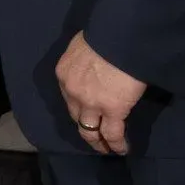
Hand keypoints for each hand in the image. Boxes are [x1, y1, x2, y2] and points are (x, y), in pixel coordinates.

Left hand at [56, 30, 147, 154]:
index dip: (77, 107)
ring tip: (106, 148)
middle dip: (84, 127)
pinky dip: (116, 144)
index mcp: (64, 74)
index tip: (85, 113)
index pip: (68, 97)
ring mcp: (91, 104)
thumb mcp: (82, 45)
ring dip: (97, 142)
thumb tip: (92, 61)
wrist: (118, 38)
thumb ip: (83, 59)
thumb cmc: (104, 35)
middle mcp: (72, 92)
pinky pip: (112, 133)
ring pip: (89, 130)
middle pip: (76, 116)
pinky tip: (121, 149)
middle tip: (92, 137)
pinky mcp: (112, 111)